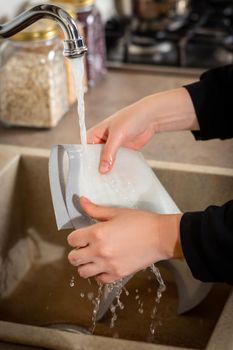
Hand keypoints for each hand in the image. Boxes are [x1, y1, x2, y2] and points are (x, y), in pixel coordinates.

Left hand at [67, 197, 182, 283]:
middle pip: (73, 258)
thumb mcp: (116, 212)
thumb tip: (81, 201)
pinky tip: (105, 265)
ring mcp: (108, 265)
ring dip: (85, 264)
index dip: (75, 237)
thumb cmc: (140, 221)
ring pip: (83, 272)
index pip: (72, 240)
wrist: (160, 237)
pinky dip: (98, 274)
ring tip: (93, 258)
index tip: (82, 236)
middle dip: (76, 252)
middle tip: (85, 247)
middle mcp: (99, 251)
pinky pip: (99, 280)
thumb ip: (95, 210)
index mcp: (97, 233)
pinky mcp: (118, 275)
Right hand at [87, 87, 198, 173]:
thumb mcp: (117, 135)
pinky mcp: (122, 153)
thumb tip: (102, 169)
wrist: (151, 118)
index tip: (87, 174)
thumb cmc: (132, 118)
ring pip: (106, 163)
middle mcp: (101, 142)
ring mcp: (112, 148)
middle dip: (96, 168)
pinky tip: (118, 178)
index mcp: (95, 134)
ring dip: (107, 171)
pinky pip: (117, 164)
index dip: (85, 162)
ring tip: (106, 183)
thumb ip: (109, 152)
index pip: (85, 150)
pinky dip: (117, 170)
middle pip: (94, 159)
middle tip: (96, 182)